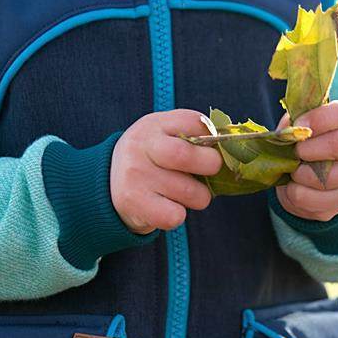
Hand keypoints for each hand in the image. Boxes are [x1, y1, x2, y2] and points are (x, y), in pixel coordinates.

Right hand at [110, 110, 222, 232]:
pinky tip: (168, 207)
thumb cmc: (150, 160)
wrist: (106, 186)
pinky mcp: (135, 204)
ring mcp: (136, 176)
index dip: (211, 137)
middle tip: (209, 171)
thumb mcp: (163, 136)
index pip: (194, 122)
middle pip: (186, 155)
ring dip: (198, 197)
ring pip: (190, 192)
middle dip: (210, 166)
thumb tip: (232, 144)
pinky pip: (175, 216)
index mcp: (152, 126)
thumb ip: (192, 134)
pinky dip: (178, 215)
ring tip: (185, 193)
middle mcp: (140, 148)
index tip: (210, 147)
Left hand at [274, 100, 337, 220]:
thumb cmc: (311, 142)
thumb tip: (285, 134)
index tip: (299, 125)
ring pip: (327, 178)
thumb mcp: (305, 125)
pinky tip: (295, 185)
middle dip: (311, 148)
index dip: (317, 119)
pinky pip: (313, 200)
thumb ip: (296, 123)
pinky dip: (296, 193)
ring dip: (301, 174)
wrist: (320, 176)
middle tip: (296, 151)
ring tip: (294, 170)